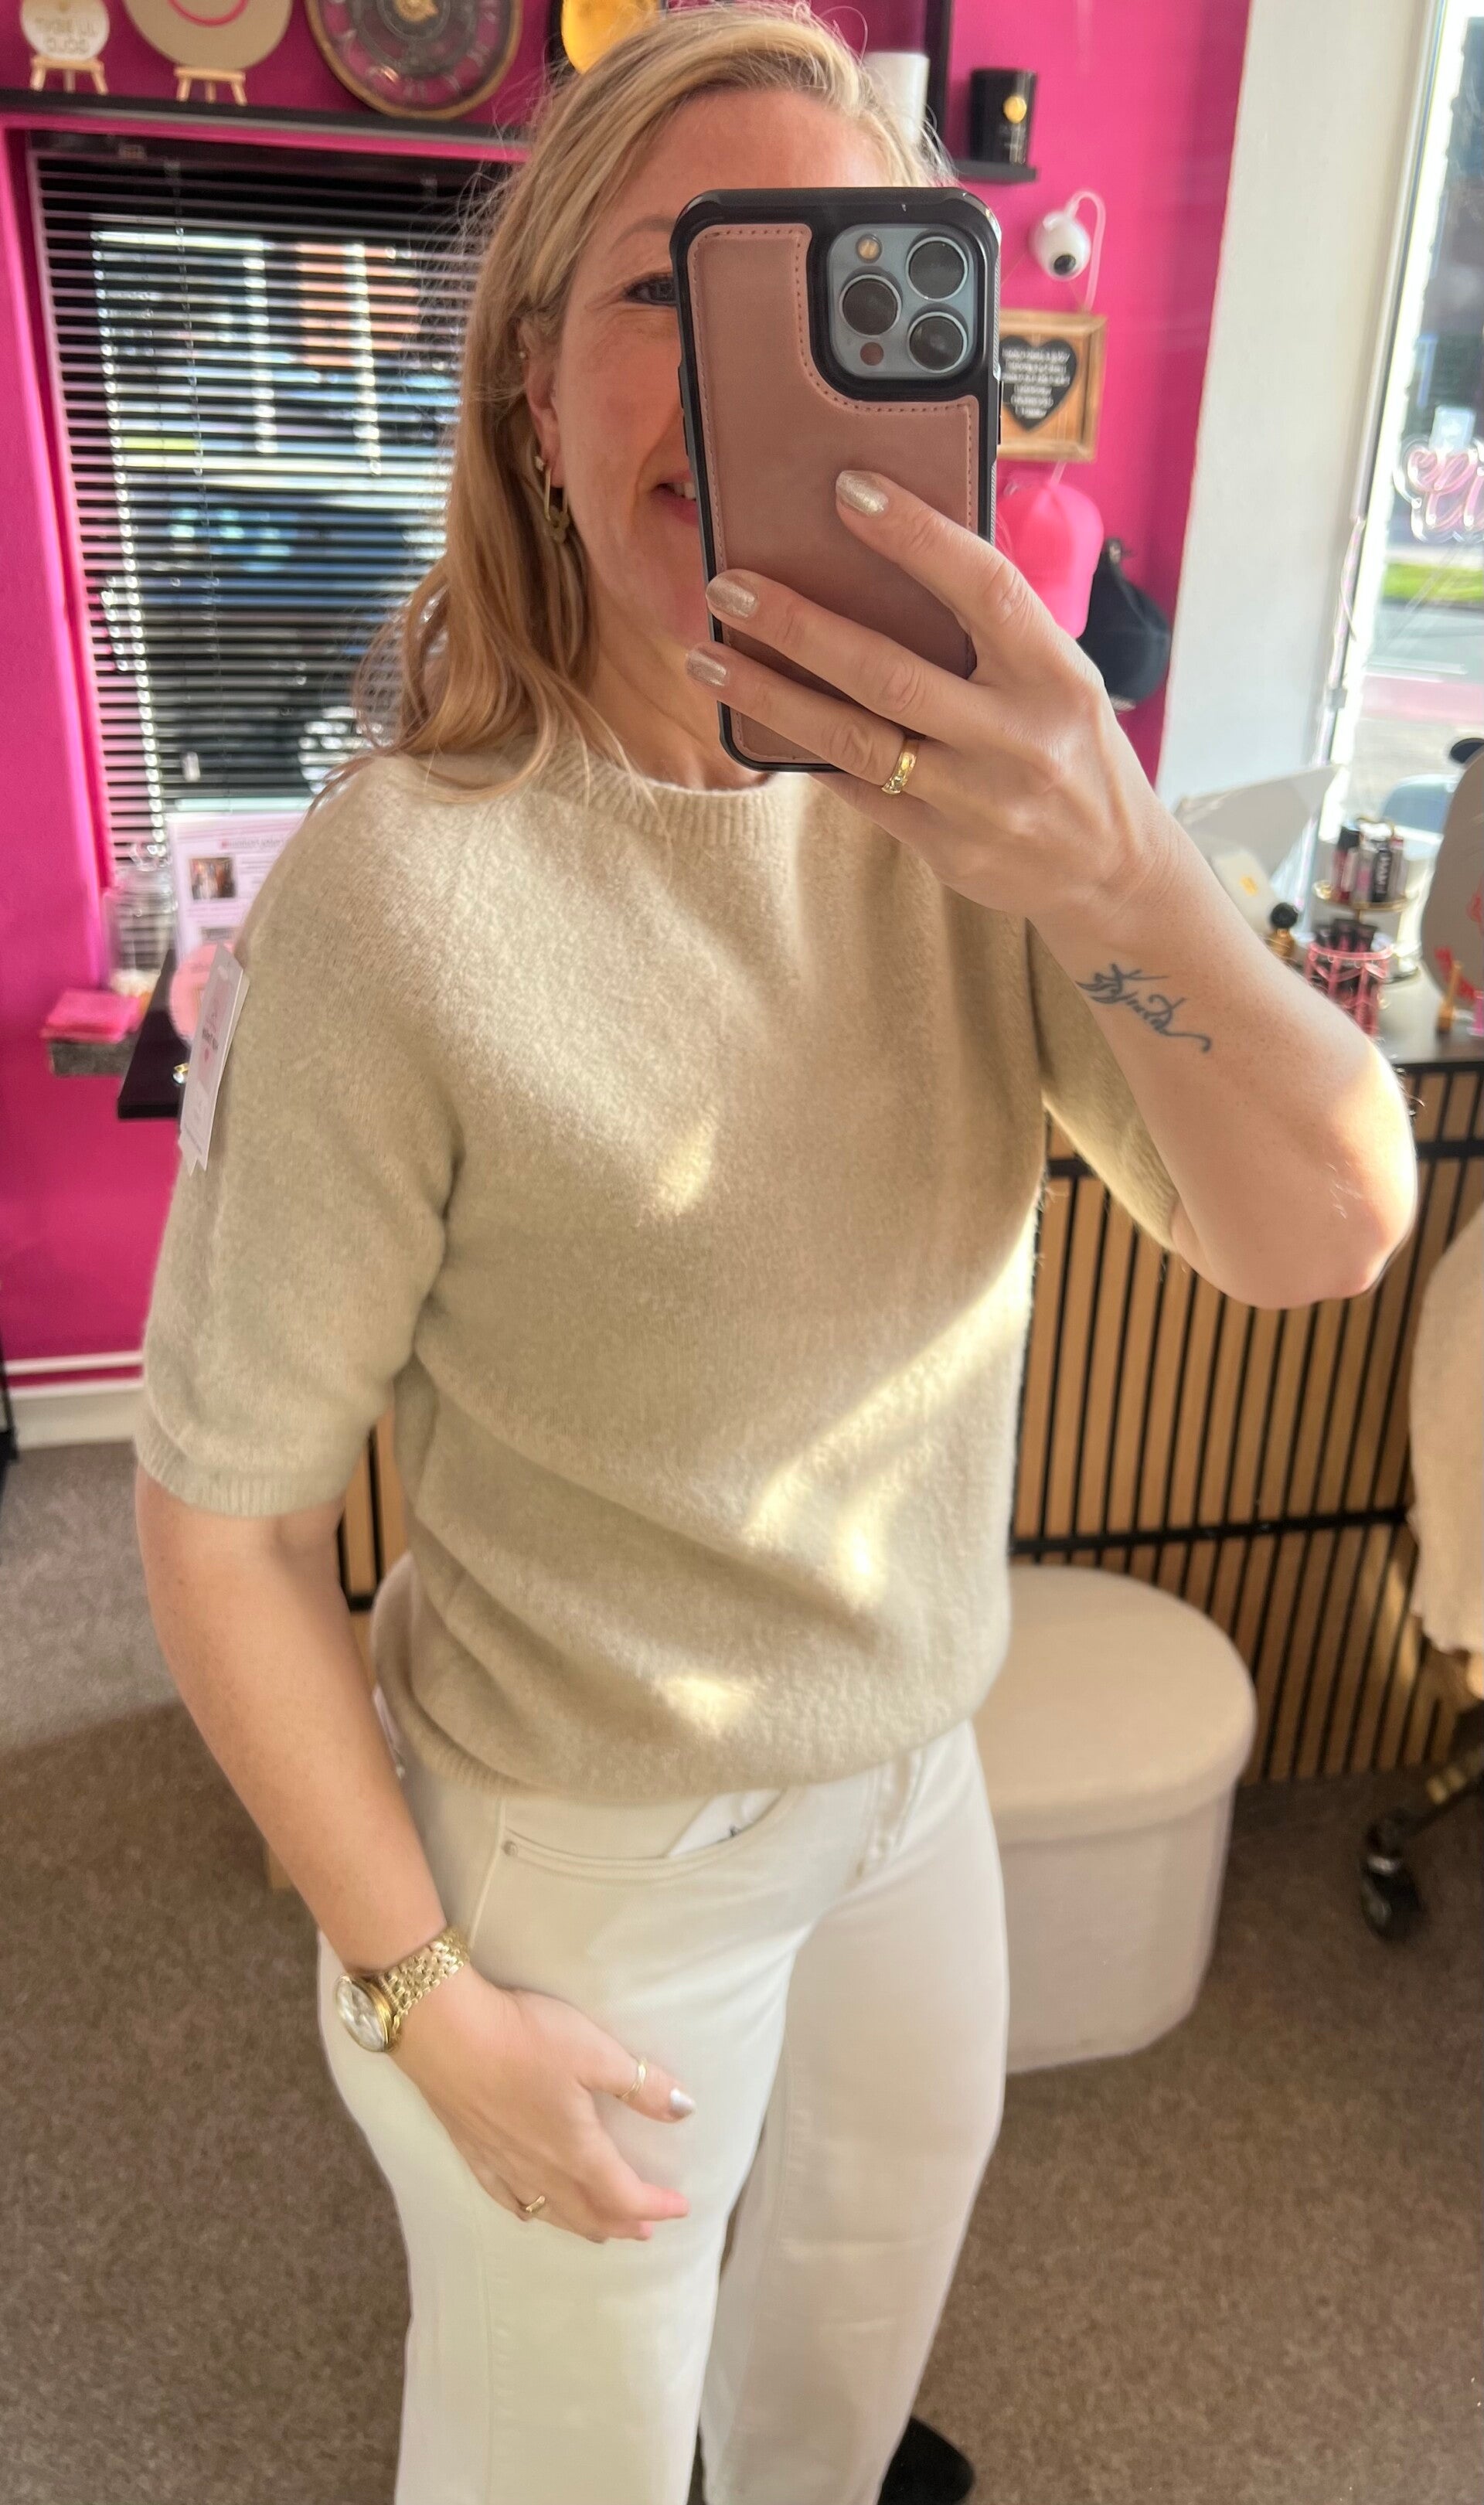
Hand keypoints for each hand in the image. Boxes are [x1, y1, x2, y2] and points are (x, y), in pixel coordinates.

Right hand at [389, 1961, 693, 2242]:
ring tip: (601, 2231)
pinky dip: (530, 2211)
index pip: (625, 2194)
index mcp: (575, 2151)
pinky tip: (529, 2211)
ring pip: (551, 2212)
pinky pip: (507, 2199)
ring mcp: (503, 2165)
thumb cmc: (524, 2037)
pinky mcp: (474, 2152)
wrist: (445, 2032)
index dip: (656, 2204)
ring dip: (583, 2225)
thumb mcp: (594, 2052)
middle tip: (647, 2228)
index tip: (680, 2206)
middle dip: (623, 2223)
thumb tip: (685, 2111)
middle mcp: (540, 2169)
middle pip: (589, 2213)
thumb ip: (641, 2085)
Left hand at [686, 468, 1179, 937]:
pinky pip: (858, 792)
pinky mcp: (945, 846)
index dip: (916, 537)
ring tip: (708, 657)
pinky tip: (753, 719)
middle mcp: (1019, 737)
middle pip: (891, 673)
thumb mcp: (1060, 677)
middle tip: (729, 586)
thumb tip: (900, 546)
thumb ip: (995, 627)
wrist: (1112, 871)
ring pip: (855, 741)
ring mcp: (978, 799)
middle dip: (800, 625)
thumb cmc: (1072, 748)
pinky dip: (803, 752)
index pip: (984, 588)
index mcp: (1055, 674)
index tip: (848, 490)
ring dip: (771, 696)